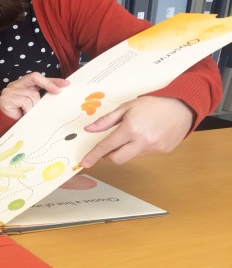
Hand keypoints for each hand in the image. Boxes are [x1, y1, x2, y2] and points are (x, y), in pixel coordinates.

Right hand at [0, 72, 69, 119]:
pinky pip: (25, 102)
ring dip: (34, 105)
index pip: (38, 78)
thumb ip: (41, 96)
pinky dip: (27, 109)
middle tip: (58, 91)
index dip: (51, 80)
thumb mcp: (33, 103)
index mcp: (22, 84)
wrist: (6, 126)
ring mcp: (9, 90)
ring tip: (28, 112)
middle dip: (48, 84)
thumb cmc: (21, 115)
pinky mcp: (7, 98)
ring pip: (32, 94)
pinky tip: (23, 113)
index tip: (65, 84)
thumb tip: (58, 92)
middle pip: (34, 77)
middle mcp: (15, 84)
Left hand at [79, 96, 193, 167]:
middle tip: (107, 148)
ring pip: (131, 156)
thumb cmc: (153, 104)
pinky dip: (138, 148)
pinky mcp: (162, 152)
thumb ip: (106, 121)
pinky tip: (146, 135)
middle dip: (108, 156)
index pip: (107, 146)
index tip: (85, 162)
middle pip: (117, 159)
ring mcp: (153, 149)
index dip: (94, 155)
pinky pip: (144, 154)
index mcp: (130, 129)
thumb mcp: (126, 107)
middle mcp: (142, 142)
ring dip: (125, 150)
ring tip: (132, 134)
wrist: (182, 107)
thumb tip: (89, 129)